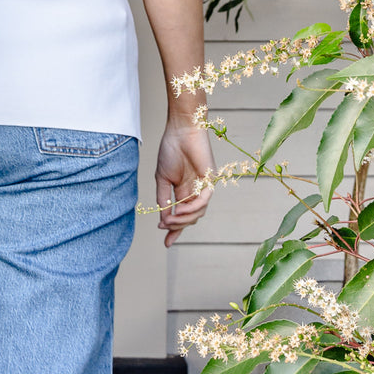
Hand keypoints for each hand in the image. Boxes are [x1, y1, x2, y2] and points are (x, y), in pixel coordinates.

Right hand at [154, 118, 215, 246]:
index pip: (182, 216)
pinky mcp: (211, 180)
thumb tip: (163, 220)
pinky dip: (192, 208)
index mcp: (184, 191)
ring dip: (183, 219)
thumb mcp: (162, 179)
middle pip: (191, 218)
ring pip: (198, 212)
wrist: (180, 130)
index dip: (174, 230)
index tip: (166, 243)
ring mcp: (204, 186)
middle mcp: (196, 191)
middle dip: (177, 226)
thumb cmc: (170, 150)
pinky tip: (179, 209)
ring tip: (170, 219)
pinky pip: (204, 200)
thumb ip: (164, 199)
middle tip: (164, 226)